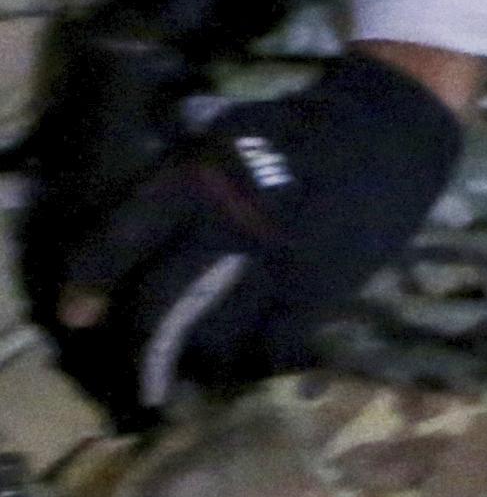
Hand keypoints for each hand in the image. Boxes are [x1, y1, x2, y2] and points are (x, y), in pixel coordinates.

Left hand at [47, 50, 464, 421]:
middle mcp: (227, 224)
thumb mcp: (230, 135)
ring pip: (212, 337)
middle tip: (141, 373)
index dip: (91, 284)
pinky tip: (260, 356)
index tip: (80, 315)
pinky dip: (261, 360)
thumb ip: (185, 181)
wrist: (396, 123)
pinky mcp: (322, 285)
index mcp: (198, 179)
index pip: (123, 240)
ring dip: (201, 357)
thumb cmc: (308, 126)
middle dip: (141, 347)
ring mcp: (276, 261)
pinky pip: (275, 347)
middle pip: (159, 306)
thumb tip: (143, 235)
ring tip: (204, 361)